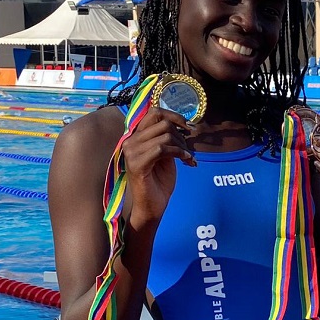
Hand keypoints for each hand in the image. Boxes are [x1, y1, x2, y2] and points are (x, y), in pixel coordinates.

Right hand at [119, 107, 194, 227]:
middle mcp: (130, 141)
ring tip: (187, 158)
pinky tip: (186, 161)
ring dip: (182, 146)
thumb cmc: (159, 181)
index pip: (154, 113)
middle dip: (180, 134)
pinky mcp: (137, 164)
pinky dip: (178, 153)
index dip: (174, 115)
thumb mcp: (165, 154)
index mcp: (136, 136)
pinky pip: (162, 149)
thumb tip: (181, 122)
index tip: (188, 126)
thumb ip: (167, 137)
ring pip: (165, 136)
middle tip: (187, 150)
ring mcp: (131, 152)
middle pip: (162, 122)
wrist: (151, 206)